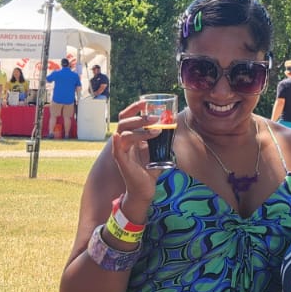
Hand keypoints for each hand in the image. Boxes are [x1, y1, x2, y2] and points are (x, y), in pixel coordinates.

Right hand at [108, 101, 168, 216]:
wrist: (145, 189)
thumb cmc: (150, 170)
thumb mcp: (158, 152)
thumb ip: (163, 140)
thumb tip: (174, 128)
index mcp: (132, 138)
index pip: (128, 118)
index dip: (134, 108)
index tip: (146, 102)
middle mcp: (124, 142)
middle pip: (124, 122)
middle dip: (139, 117)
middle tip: (155, 117)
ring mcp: (122, 152)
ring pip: (124, 134)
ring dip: (139, 130)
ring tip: (156, 129)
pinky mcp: (122, 162)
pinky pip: (116, 151)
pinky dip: (116, 143)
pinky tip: (117, 136)